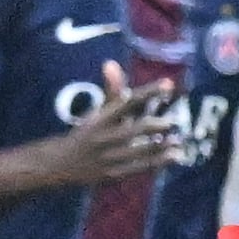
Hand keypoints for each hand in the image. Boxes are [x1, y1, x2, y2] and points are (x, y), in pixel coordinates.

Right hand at [58, 63, 187, 185]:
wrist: (61, 164)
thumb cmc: (87, 133)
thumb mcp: (97, 112)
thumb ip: (111, 91)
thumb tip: (111, 63)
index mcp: (99, 119)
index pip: (127, 101)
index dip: (148, 92)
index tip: (168, 84)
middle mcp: (103, 138)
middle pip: (133, 129)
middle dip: (155, 125)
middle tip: (172, 121)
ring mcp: (107, 158)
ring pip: (139, 152)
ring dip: (161, 146)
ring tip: (178, 140)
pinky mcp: (113, 174)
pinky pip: (139, 168)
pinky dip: (158, 161)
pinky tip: (174, 156)